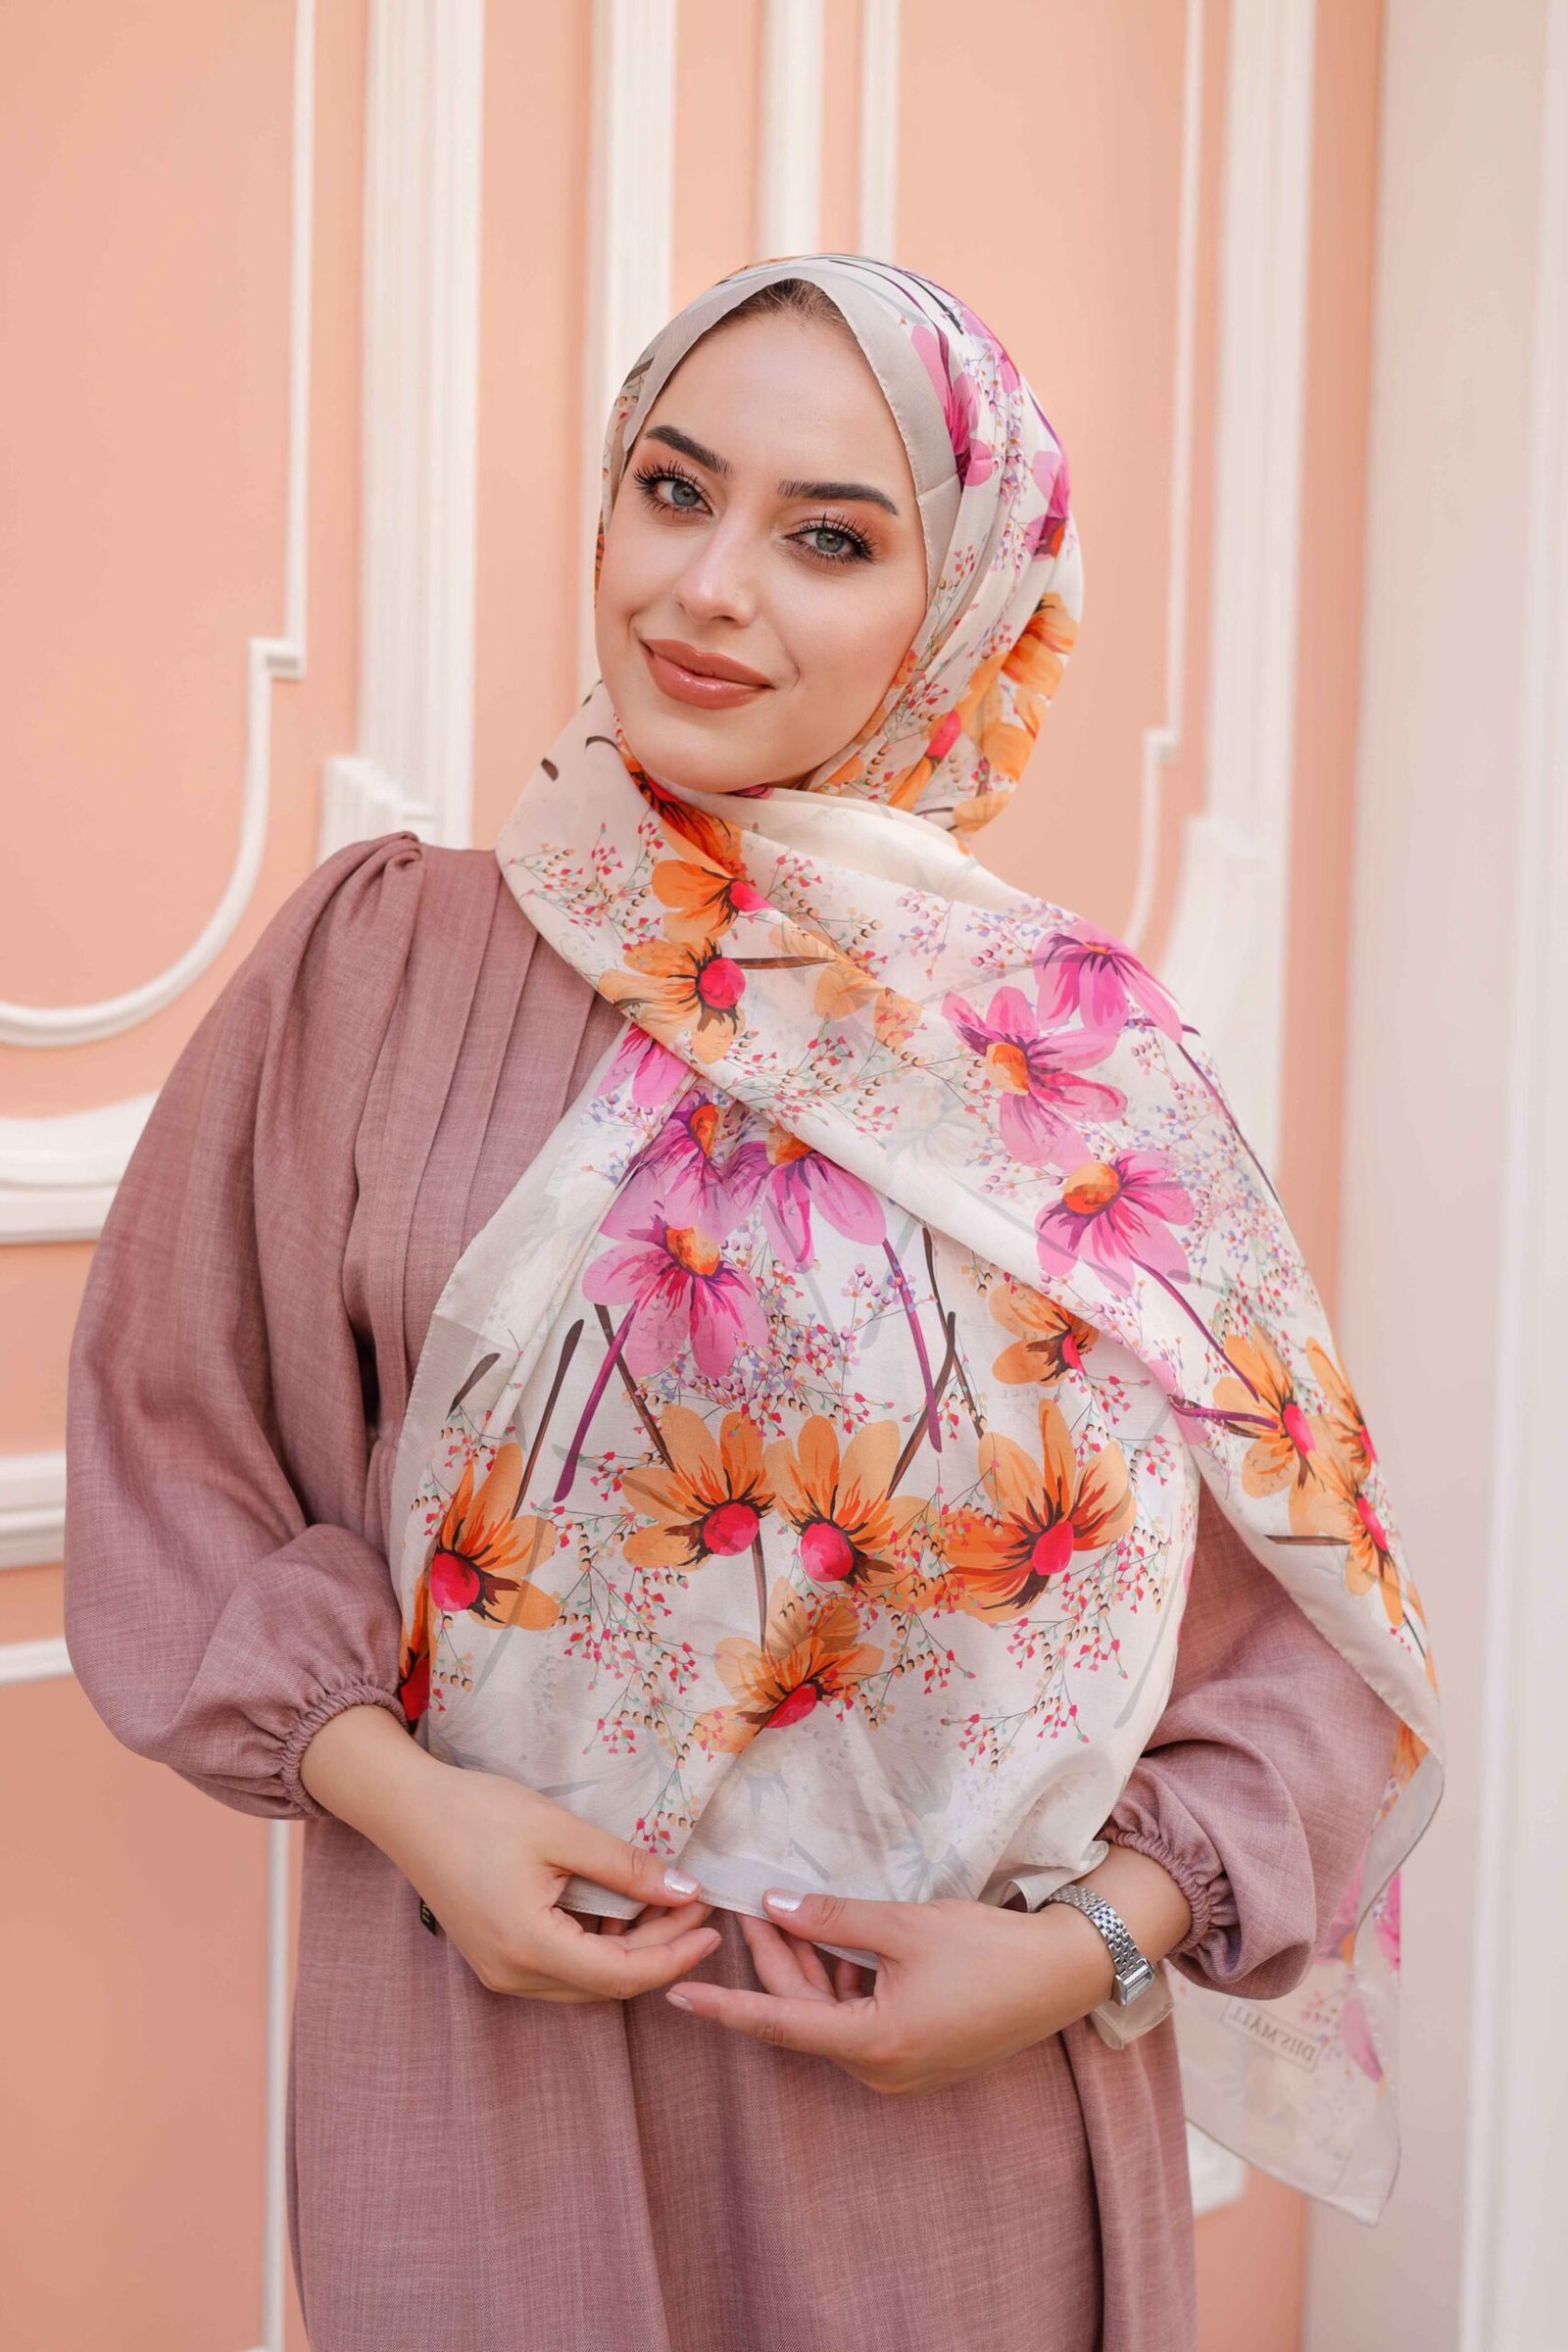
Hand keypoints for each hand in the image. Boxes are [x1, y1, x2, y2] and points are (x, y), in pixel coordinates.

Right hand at [298, 1702, 719, 2003]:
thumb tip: (685, 1891)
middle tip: (698, 1906)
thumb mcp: (560, 1832)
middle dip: (660, 1949)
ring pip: (586, 1980)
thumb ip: (624, 1867)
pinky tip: (623, 1909)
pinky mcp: (496, 1957)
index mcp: (528, 1947)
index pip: (620, 1975)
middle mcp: (513, 1975)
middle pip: (606, 1983)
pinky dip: (599, 1945)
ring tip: (670, 1903)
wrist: (407, 1810)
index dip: (673, 1955)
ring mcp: (501, 1971)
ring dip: (632, 1948)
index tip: (713, 1928)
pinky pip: (562, 1967)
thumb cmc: (479, 1812)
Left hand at [663, 1887, 1119, 2094]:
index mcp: (874, 2044)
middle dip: (778, 1961)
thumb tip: (775, 1907)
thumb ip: (833, 1919)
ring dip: (812, 1970)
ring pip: (832, 2017)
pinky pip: (861, 2023)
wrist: (1063, 1974)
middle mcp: (881, 2070)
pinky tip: (838, 1943)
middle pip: (806, 2015)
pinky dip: (844, 1985)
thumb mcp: (903, 1925)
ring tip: (791, 1915)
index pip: (780, 2023)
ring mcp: (902, 2070)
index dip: (726, 2006)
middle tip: (753, 1908)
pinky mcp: (919, 2057)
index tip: (678, 1995)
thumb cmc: (987, 1948)